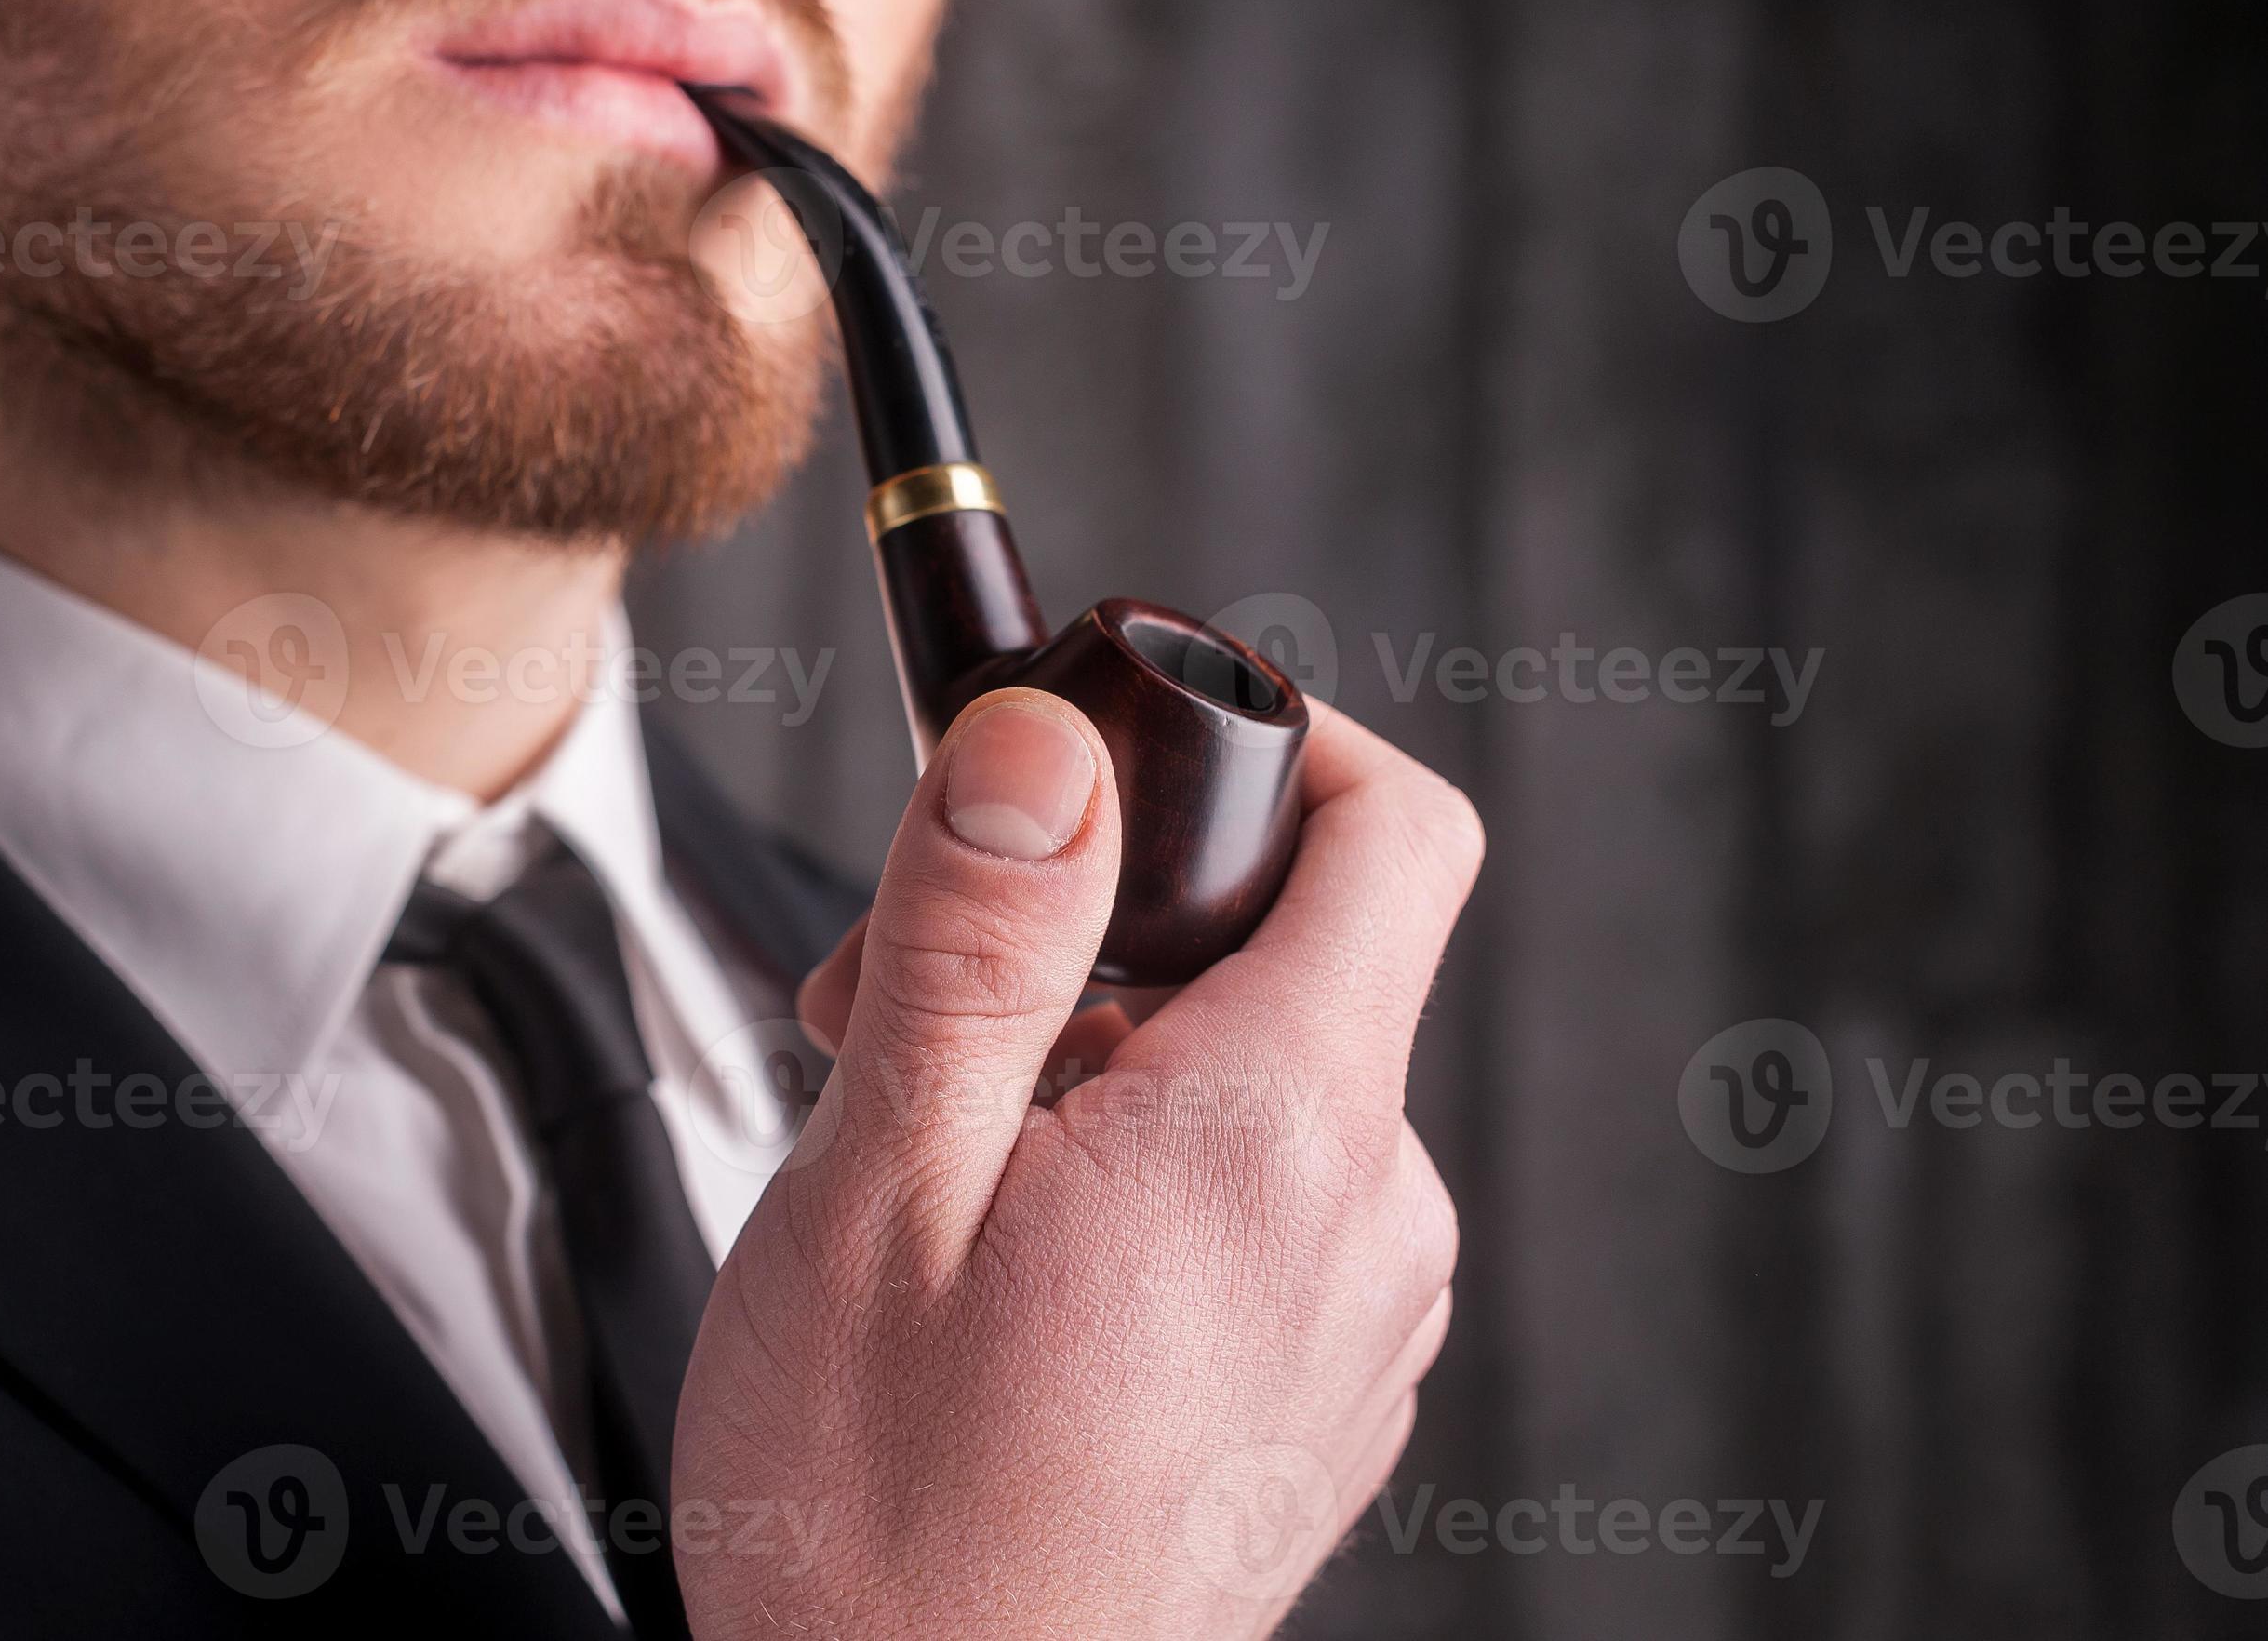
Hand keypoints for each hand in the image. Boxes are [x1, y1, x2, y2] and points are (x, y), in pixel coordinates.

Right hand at [671, 689, 1481, 1637]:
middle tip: (902, 1020)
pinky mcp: (1320, 1383)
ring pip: (1252, 1078)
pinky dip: (1135, 1172)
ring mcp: (1358, 1314)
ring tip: (929, 1168)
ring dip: (1092, 1066)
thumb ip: (978, 940)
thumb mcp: (883, 1191)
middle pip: (1284, 951)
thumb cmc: (887, 1535)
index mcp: (1277, 1136)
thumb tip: (1043, 741)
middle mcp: (1366, 1218)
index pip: (1394, 828)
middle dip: (1093, 937)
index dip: (1273, 740)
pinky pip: (1258, 1198)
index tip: (1128, 753)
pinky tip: (999, 1263)